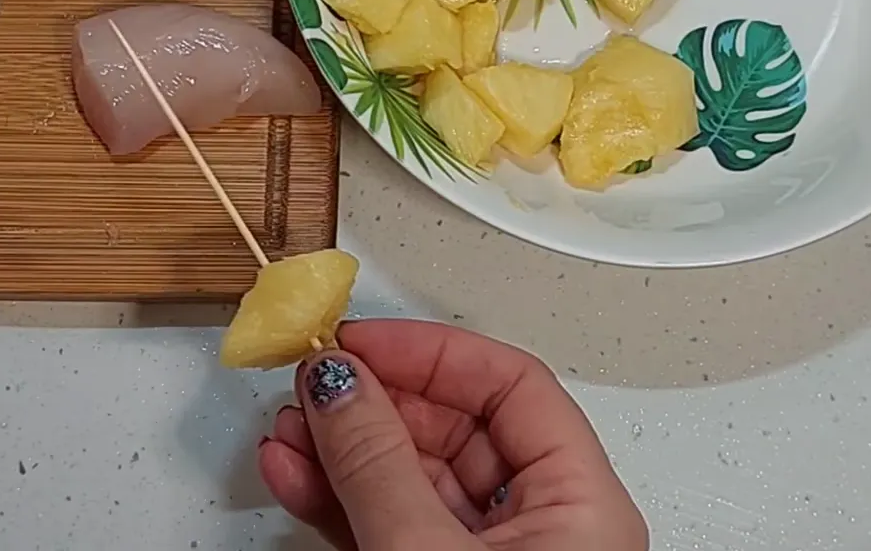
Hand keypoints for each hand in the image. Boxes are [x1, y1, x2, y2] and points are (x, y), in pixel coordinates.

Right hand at [258, 320, 646, 550]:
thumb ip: (378, 466)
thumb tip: (338, 382)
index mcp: (583, 507)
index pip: (512, 388)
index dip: (431, 353)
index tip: (357, 341)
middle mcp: (546, 530)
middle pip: (457, 430)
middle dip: (372, 402)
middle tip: (310, 378)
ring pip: (413, 482)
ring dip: (342, 450)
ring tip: (286, 426)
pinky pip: (391, 527)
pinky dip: (341, 500)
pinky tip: (294, 473)